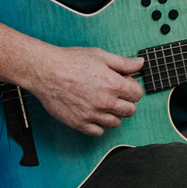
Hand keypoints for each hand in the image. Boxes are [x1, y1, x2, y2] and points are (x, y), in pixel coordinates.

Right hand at [28, 44, 145, 136]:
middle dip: (126, 102)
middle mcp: (105, 102)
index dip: (132, 88)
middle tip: (115, 94)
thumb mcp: (100, 55)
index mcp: (113, 84)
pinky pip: (98, 132)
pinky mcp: (79, 123)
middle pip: (130, 110)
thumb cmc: (71, 61)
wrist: (46, 71)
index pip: (137, 94)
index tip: (124, 85)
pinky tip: (94, 113)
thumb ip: (123, 63)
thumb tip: (140, 64)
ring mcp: (92, 115)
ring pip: (116, 123)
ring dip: (114, 114)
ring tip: (103, 103)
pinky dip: (99, 125)